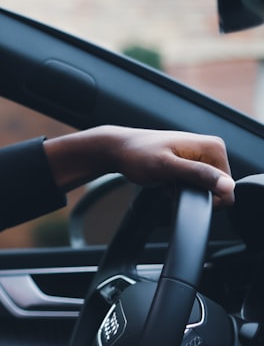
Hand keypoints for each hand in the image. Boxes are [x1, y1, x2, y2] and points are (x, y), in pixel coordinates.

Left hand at [44, 125, 234, 206]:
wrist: (118, 150)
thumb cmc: (137, 156)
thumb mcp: (166, 168)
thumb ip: (197, 175)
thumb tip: (227, 185)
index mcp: (213, 147)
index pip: (228, 187)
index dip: (206, 197)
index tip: (181, 191)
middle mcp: (212, 149)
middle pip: (218, 188)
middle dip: (195, 193)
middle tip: (171, 184)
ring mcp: (201, 156)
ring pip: (205, 188)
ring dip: (187, 191)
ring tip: (168, 181)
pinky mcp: (192, 163)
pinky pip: (195, 185)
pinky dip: (181, 189)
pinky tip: (167, 182)